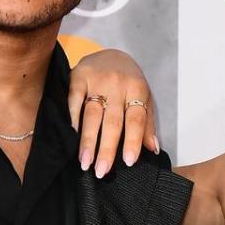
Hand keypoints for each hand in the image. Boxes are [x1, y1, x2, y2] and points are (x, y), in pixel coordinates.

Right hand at [68, 48, 159, 177]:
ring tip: (85, 162)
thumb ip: (147, 123)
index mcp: (137, 89)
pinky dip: (73, 119)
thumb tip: (153, 149)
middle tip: (101, 171)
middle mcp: (118, 85)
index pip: (136, 119)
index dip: (132, 141)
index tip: (128, 162)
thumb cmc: (129, 81)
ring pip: (92, 114)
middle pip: (113, 121)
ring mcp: (97, 80)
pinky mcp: (78, 76)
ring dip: (88, 141)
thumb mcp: (144, 98)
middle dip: (106, 149)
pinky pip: (74, 100)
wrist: (111, 52)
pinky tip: (72, 137)